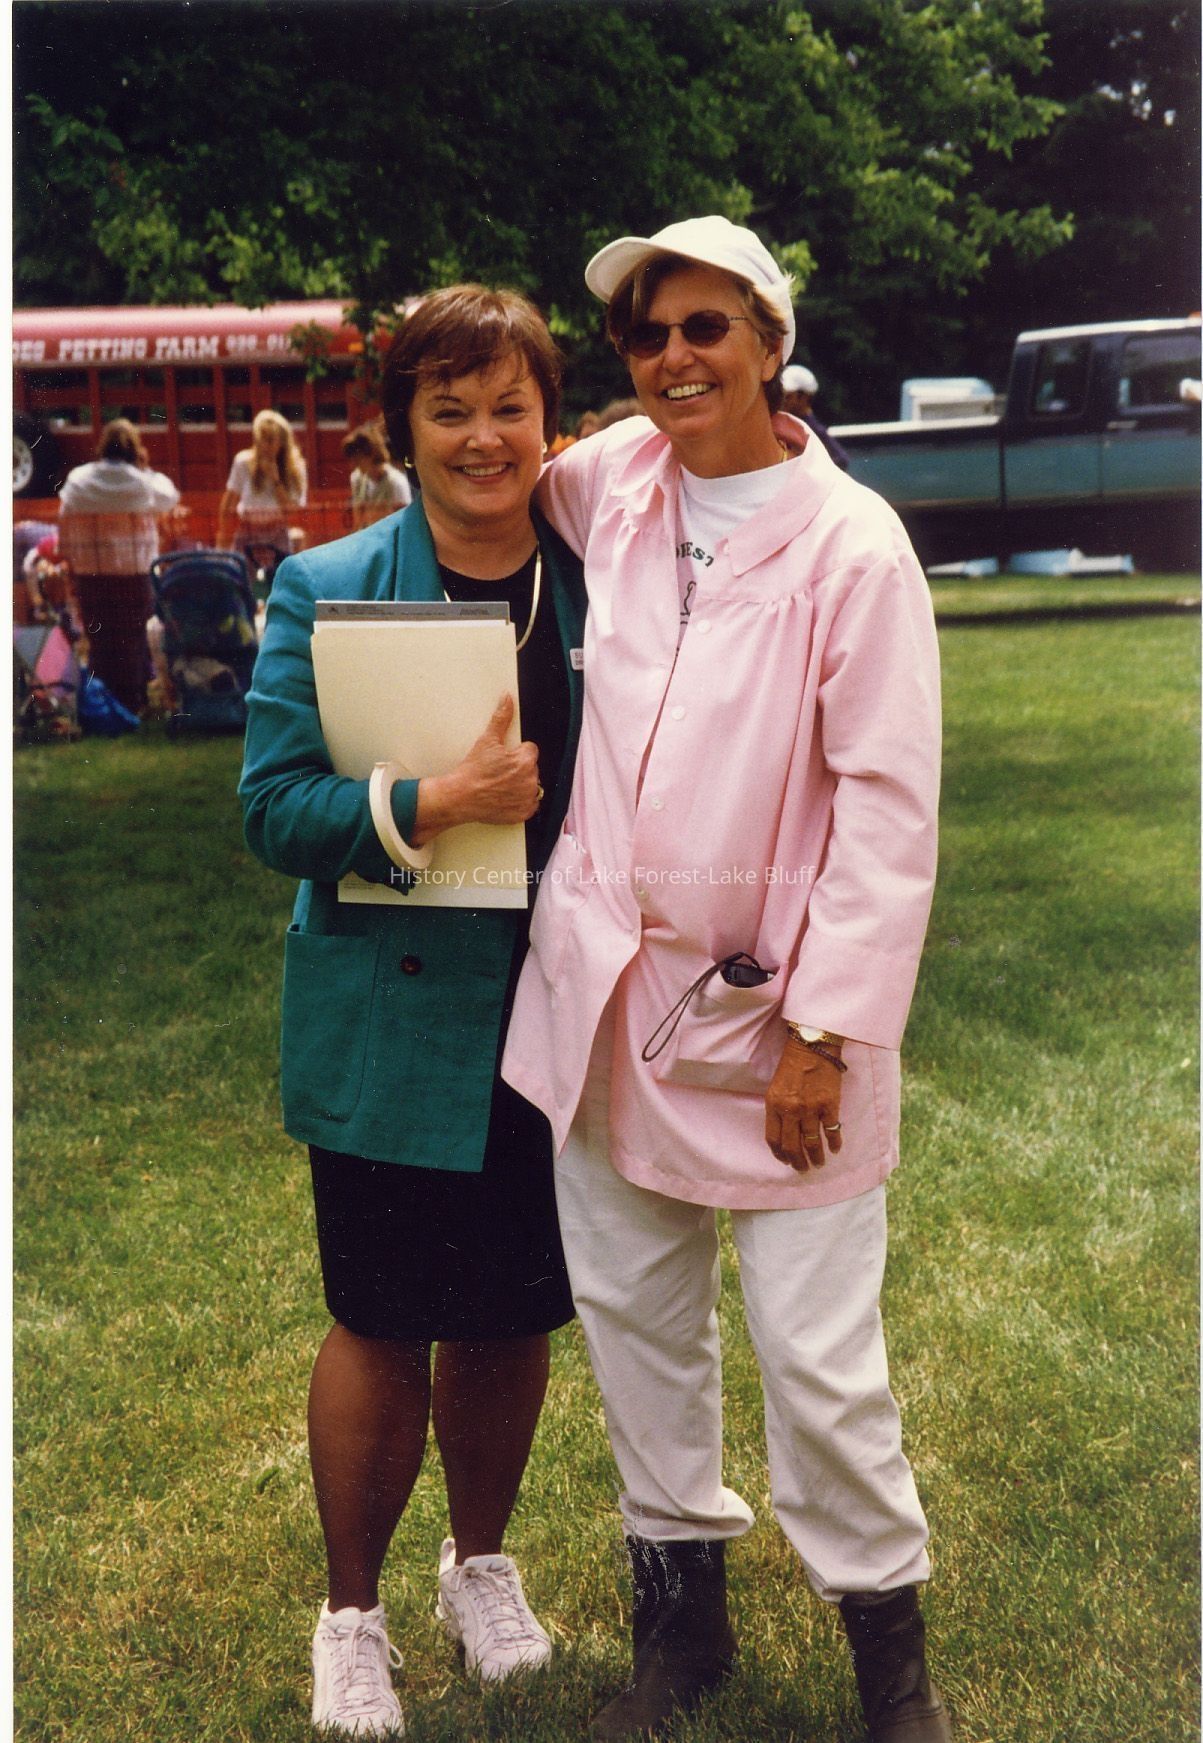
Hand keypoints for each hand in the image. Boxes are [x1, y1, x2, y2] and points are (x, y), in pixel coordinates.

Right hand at [411, 694, 540, 843]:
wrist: (460, 797)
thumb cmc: (473, 770)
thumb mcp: (487, 740)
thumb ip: (501, 718)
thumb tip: (507, 698)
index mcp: (525, 760)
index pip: (530, 750)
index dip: (515, 753)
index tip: (503, 759)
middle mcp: (531, 780)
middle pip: (531, 768)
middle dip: (519, 768)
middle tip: (499, 772)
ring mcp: (528, 798)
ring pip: (531, 785)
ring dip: (521, 784)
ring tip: (501, 785)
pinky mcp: (523, 813)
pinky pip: (530, 804)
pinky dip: (520, 801)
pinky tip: (505, 797)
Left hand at [764, 1035, 843, 1172]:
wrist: (813, 1045)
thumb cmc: (792, 1064)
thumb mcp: (776, 1087)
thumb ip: (777, 1109)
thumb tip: (784, 1133)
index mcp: (774, 1105)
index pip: (773, 1139)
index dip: (780, 1154)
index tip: (785, 1160)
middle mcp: (791, 1110)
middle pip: (792, 1146)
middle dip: (798, 1162)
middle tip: (803, 1169)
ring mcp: (810, 1108)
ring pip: (812, 1143)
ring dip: (816, 1157)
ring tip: (819, 1164)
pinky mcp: (829, 1105)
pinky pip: (832, 1131)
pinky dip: (834, 1143)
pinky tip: (835, 1149)